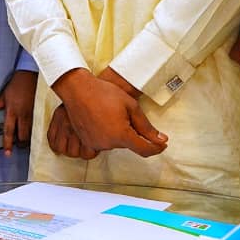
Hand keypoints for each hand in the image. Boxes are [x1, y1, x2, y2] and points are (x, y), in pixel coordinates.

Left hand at [0, 70, 36, 155]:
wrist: (30, 75)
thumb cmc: (16, 85)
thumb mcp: (3, 95)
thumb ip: (0, 106)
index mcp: (11, 111)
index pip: (8, 132)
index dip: (7, 144)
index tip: (7, 153)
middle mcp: (22, 114)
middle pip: (22, 136)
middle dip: (20, 144)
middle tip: (17, 145)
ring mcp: (32, 113)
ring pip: (31, 133)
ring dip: (27, 139)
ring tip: (24, 139)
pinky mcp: (39, 111)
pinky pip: (37, 125)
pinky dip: (34, 130)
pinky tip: (32, 131)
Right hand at [51, 68, 166, 156]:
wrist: (77, 90)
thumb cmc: (104, 93)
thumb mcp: (131, 106)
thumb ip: (146, 127)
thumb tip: (160, 140)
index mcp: (121, 134)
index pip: (144, 149)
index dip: (156, 148)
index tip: (161, 144)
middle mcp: (108, 143)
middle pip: (129, 144)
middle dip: (133, 132)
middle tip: (127, 113)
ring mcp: (96, 144)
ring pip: (116, 143)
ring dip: (119, 133)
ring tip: (112, 113)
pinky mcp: (87, 141)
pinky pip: (104, 142)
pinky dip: (108, 133)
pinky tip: (103, 119)